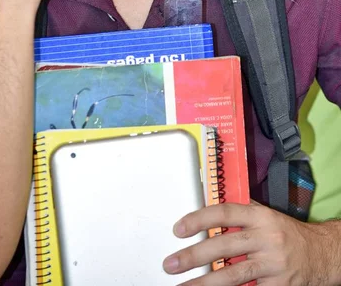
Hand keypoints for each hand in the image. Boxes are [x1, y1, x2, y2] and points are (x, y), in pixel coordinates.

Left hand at [163, 201, 333, 285]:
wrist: (320, 253)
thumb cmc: (286, 233)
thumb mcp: (265, 215)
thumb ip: (240, 214)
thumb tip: (207, 213)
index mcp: (260, 216)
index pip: (224, 213)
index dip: (199, 219)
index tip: (179, 229)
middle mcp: (266, 237)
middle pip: (225, 245)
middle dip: (194, 256)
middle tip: (172, 263)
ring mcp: (273, 264)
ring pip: (234, 274)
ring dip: (206, 283)